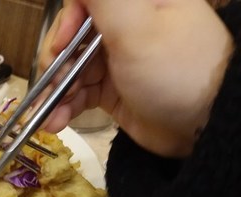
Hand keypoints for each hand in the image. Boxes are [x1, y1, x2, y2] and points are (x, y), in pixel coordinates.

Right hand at [38, 0, 232, 156]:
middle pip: (71, 37)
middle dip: (56, 64)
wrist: (203, 127)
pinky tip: (55, 122)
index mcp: (136, 3)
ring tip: (50, 114)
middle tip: (54, 86)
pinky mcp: (111, 91)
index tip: (61, 48)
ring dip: (55, 91)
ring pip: (71, 68)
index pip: (83, 4)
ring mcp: (116, 60)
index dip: (65, 24)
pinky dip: (63, 107)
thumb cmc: (173, 70)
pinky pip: (78, 94)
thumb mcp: (138, 26)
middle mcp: (124, 27)